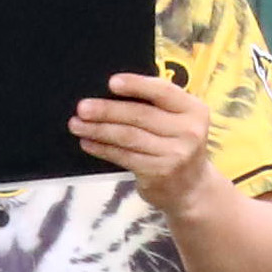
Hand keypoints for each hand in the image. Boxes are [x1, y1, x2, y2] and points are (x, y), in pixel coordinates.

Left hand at [72, 72, 215, 213]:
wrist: (191, 188)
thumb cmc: (176, 145)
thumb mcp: (177, 121)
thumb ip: (155, 105)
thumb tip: (108, 93)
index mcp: (194, 110)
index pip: (163, 91)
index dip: (136, 85)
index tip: (111, 82)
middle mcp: (189, 131)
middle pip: (140, 115)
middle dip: (107, 110)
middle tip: (82, 108)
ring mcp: (176, 154)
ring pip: (129, 137)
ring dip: (99, 130)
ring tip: (77, 125)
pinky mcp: (160, 173)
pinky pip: (125, 156)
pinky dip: (103, 149)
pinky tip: (88, 143)